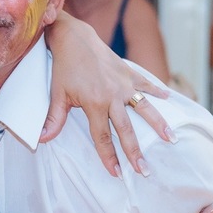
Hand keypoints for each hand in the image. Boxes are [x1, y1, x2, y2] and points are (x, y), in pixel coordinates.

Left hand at [44, 11, 171, 176]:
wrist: (74, 39)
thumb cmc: (64, 68)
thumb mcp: (57, 94)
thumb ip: (54, 119)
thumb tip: (42, 140)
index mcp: (95, 104)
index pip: (102, 136)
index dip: (109, 156)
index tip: (116, 173)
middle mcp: (113, 96)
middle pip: (126, 129)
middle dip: (135, 152)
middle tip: (144, 170)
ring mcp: (124, 84)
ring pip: (144, 108)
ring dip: (158, 124)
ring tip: (171, 139)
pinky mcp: (129, 72)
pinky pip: (146, 84)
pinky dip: (157, 90)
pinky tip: (169, 98)